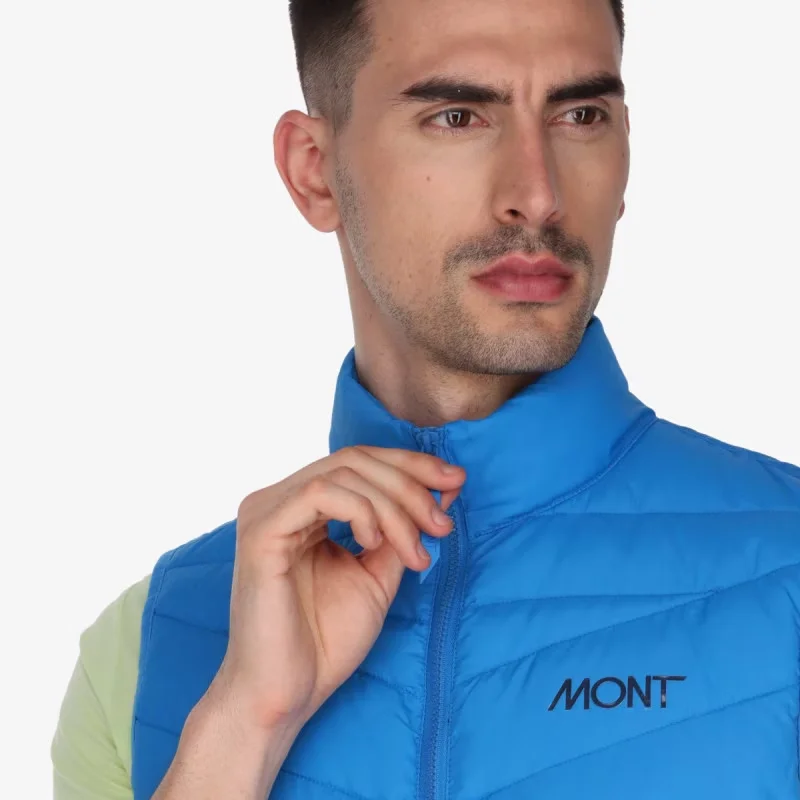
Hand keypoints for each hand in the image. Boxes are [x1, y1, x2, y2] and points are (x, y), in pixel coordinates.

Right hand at [206, 445, 465, 734]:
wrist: (287, 695)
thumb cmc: (325, 640)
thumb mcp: (377, 573)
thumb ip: (398, 530)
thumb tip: (438, 491)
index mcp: (301, 506)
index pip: (359, 462)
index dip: (411, 465)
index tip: (456, 483)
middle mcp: (279, 499)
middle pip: (355, 459)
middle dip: (411, 484)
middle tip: (443, 523)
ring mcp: (266, 511)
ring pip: (344, 472)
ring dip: (395, 506)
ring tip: (415, 551)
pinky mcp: (261, 530)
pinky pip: (320, 493)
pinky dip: (361, 512)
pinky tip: (372, 545)